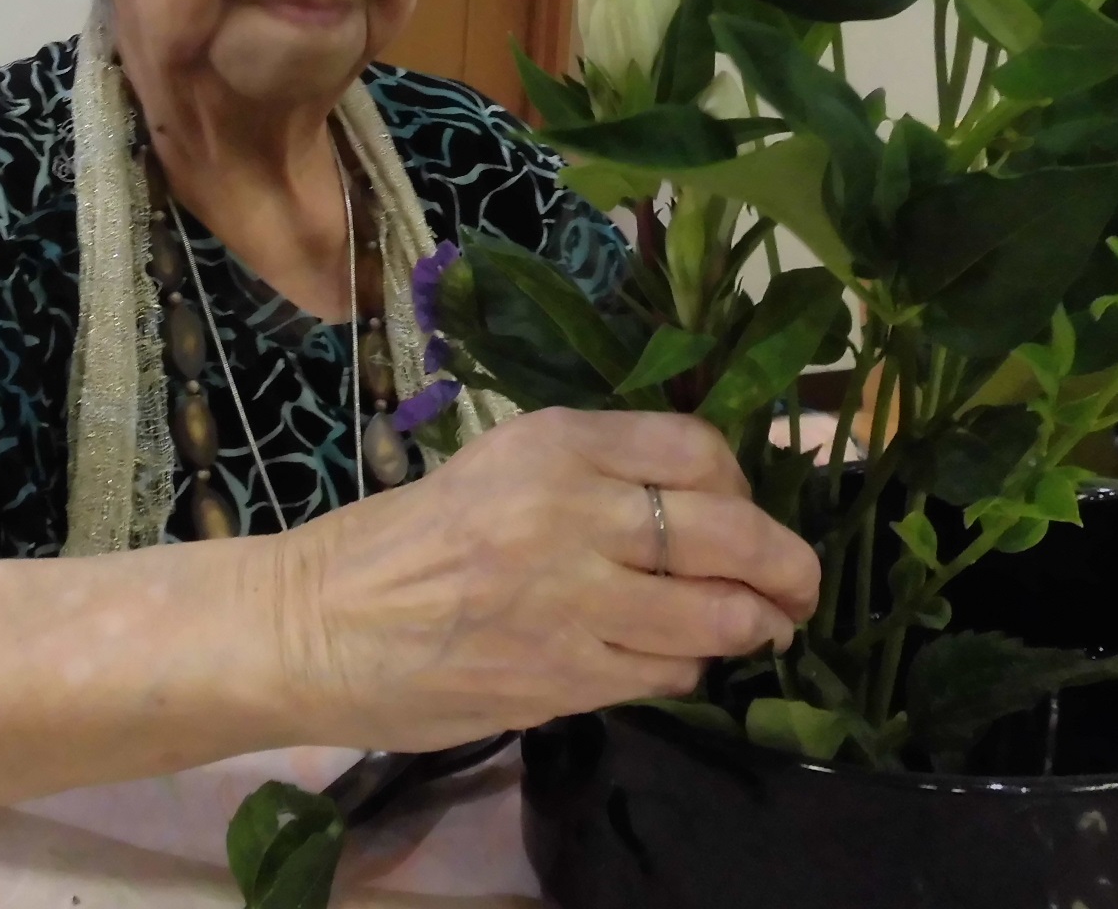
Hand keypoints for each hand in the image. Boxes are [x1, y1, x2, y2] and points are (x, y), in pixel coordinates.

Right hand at [274, 409, 819, 751]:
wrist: (319, 623)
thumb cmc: (410, 541)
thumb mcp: (500, 468)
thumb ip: (595, 475)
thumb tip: (706, 501)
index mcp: (554, 442)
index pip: (698, 449)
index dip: (743, 486)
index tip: (746, 511)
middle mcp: (573, 508)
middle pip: (732, 532)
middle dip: (787, 567)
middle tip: (798, 587)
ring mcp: (572, 597)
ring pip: (717, 615)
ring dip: (751, 627)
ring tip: (754, 629)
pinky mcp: (566, 674)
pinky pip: (670, 672)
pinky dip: (687, 669)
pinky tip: (669, 660)